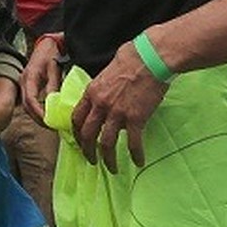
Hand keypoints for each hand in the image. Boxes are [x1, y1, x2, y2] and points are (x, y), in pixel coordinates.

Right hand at [21, 36, 62, 122]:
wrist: (47, 45)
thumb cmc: (51, 55)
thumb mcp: (54, 70)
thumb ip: (52, 87)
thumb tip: (54, 105)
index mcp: (29, 76)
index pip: (30, 100)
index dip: (39, 113)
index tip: (50, 122)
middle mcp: (23, 81)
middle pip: (27, 106)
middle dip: (38, 118)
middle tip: (53, 126)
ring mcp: (23, 84)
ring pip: (27, 105)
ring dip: (37, 116)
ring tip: (51, 123)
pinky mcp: (27, 86)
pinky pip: (29, 102)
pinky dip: (37, 110)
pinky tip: (47, 114)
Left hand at [71, 39, 167, 172]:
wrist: (150, 58)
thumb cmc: (131, 58)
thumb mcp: (107, 72)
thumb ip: (101, 88)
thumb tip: (102, 97)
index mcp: (92, 92)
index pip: (76, 117)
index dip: (76, 132)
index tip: (79, 141)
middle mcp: (100, 105)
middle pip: (87, 134)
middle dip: (87, 151)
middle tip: (91, 161)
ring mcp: (117, 113)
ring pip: (106, 143)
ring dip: (108, 159)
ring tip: (112, 168)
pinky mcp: (135, 119)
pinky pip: (133, 143)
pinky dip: (135, 155)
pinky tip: (139, 161)